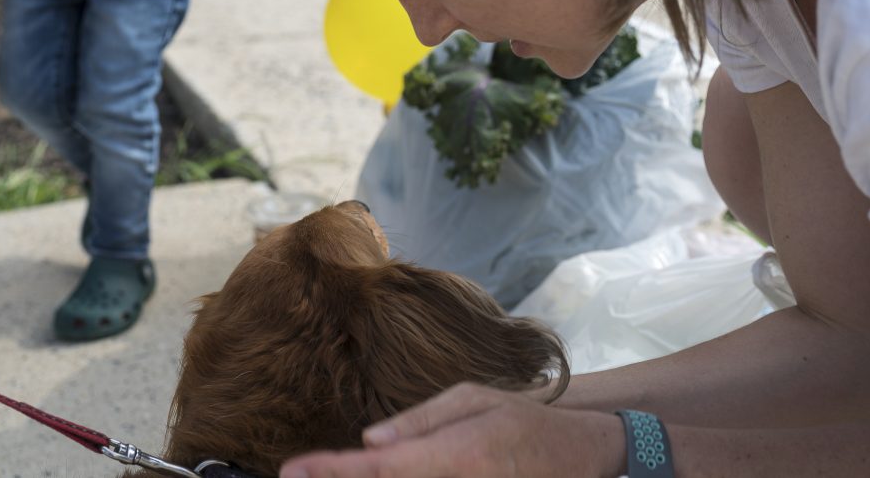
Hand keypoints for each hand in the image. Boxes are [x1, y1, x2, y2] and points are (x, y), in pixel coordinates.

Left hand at [278, 382, 626, 477]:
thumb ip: (418, 421)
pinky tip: (375, 476)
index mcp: (453, 453)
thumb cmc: (521, 418)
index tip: (292, 470)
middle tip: (299, 475)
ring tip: (326, 476)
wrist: (577, 454)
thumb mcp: (472, 399)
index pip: (379, 467)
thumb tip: (368, 441)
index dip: (331, 471)